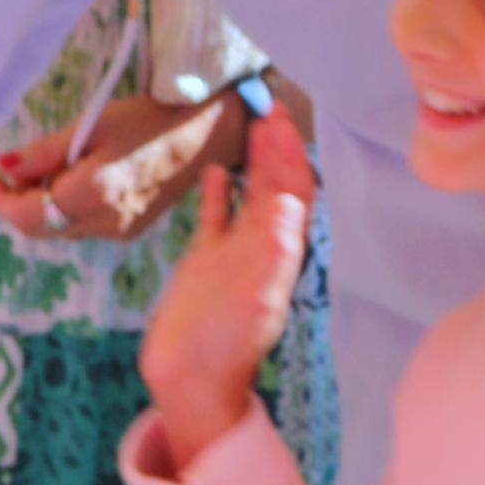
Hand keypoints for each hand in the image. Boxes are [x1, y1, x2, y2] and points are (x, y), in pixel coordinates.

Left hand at [0, 89, 240, 245]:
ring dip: (43, 204)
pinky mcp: (131, 230)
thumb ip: (43, 153)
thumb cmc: (148, 119)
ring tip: (51, 165)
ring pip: (61, 228)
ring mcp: (121, 231)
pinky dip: (67, 207)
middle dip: (19, 201)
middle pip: (41, 227)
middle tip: (15, 169)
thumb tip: (3, 165)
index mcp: (94, 193)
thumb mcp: (90, 126)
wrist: (206, 133)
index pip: (28, 216)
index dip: (0, 198)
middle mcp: (107, 222)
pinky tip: (77, 177)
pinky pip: (83, 226)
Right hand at [139, 106, 315, 464]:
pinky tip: (212, 169)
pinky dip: (217, 190)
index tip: (280, 118)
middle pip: (277, 186)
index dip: (291, 154)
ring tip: (249, 125)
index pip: (294, 191)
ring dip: (252, 160)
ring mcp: (234, 253)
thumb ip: (274, 247)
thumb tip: (292, 198)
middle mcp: (264, 247)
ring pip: (249, 195)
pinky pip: (216, 217)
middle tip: (267, 106)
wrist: (190, 378)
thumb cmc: (224, 342)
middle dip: (276, 146)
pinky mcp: (205, 262)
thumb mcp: (254, 294)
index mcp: (282, 252)